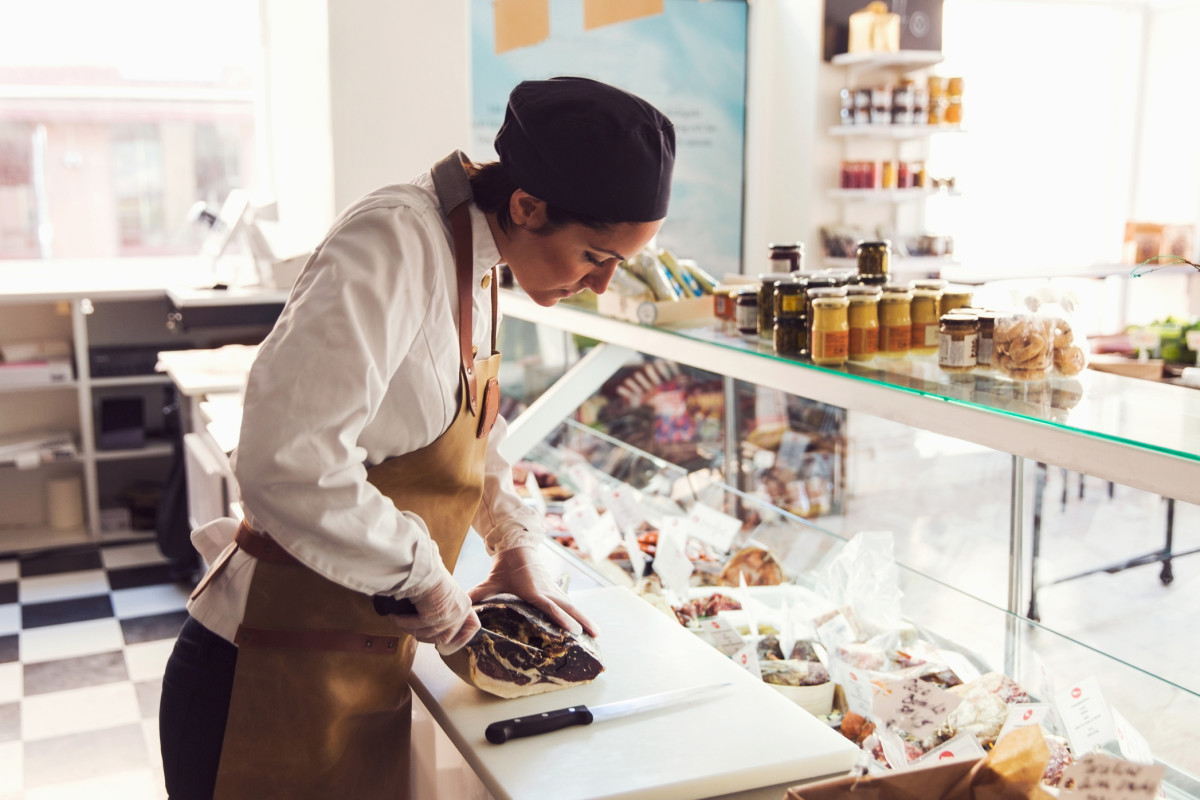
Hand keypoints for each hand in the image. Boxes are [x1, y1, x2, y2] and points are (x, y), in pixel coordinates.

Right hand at [387, 565, 479, 653]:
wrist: (420, 565)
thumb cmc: (428, 573)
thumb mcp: (443, 592)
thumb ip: (444, 606)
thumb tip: (432, 622)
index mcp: (465, 604)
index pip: (472, 628)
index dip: (460, 639)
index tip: (446, 645)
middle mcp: (461, 610)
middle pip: (446, 638)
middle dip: (426, 637)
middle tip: (412, 631)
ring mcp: (450, 615)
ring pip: (430, 635)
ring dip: (412, 630)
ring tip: (399, 621)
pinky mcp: (436, 616)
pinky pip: (418, 628)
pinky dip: (404, 624)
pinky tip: (396, 617)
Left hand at [469, 545, 597, 637]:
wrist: (517, 548)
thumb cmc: (502, 568)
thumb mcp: (489, 583)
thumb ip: (476, 596)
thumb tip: (460, 610)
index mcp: (531, 590)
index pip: (547, 605)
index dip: (559, 617)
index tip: (570, 629)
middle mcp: (546, 591)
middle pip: (566, 607)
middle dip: (579, 621)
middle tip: (591, 634)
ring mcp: (553, 590)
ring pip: (572, 606)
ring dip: (585, 619)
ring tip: (597, 634)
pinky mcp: (556, 591)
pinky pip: (570, 604)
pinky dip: (581, 615)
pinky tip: (590, 627)